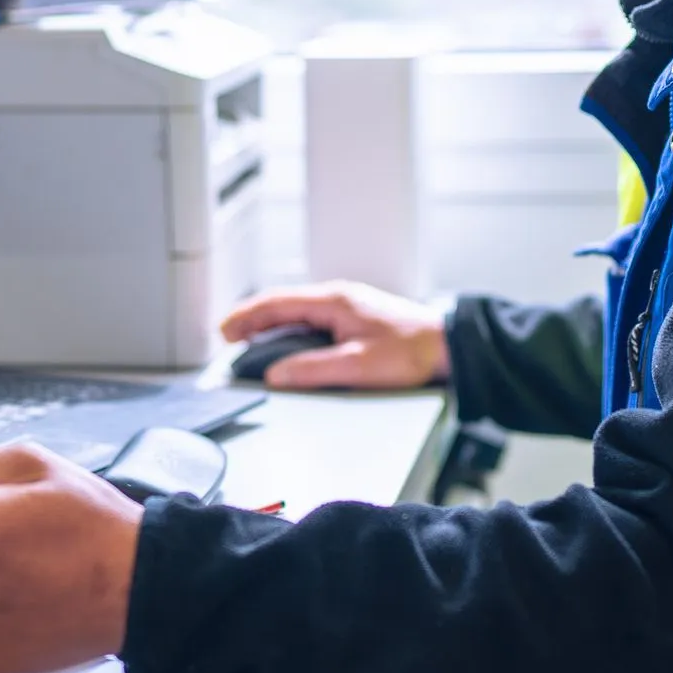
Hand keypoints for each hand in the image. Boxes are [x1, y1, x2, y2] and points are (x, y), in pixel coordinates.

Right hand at [219, 281, 448, 390]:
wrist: (448, 346)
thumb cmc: (411, 352)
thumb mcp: (358, 366)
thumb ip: (313, 370)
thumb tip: (275, 374)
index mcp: (333, 301)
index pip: (277, 303)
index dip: (246, 317)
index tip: (224, 331)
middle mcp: (338, 297)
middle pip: (283, 304)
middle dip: (252, 319)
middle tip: (228, 338)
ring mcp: (348, 306)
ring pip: (297, 310)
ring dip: (271, 323)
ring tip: (250, 340)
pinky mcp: (356, 318)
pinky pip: (313, 319)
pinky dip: (291, 329)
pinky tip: (288, 343)